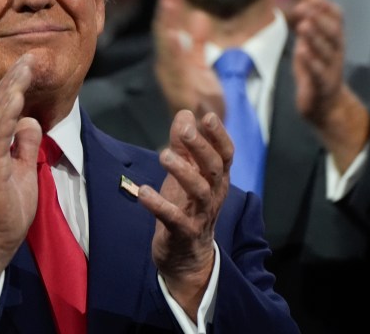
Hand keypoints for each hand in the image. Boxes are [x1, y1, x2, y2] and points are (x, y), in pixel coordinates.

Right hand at [0, 54, 41, 292]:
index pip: (3, 106)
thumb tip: (31, 120)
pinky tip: (16, 97)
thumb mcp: (24, 169)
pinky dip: (6, 114)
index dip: (16, 84)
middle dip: (15, 77)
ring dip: (12, 88)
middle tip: (31, 56)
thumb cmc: (8, 208)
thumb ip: (26, 144)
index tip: (31, 63)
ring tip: (26, 68)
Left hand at [139, 110, 232, 319]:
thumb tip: (185, 113)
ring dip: (183, 172)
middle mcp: (213, 196)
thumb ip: (184, 145)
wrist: (186, 256)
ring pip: (199, 192)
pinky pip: (174, 219)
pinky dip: (159, 205)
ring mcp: (200, 216)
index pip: (226, 155)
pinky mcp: (183, 233)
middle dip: (202, 149)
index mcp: (216, 180)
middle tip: (186, 132)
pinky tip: (143, 192)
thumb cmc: (186, 207)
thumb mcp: (185, 173)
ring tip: (164, 155)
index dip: (219, 135)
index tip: (208, 116)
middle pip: (215, 169)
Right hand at [153, 0, 224, 118]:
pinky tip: (176, 36)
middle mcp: (169, 68)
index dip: (170, 6)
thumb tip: (198, 16)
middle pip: (166, 34)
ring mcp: (175, 81)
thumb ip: (198, 44)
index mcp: (172, 60)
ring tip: (171, 2)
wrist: (203, 135)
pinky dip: (176, 54)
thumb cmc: (201, 101)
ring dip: (170, 24)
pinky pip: (180, 71)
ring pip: (170, 48)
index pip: (168, 28)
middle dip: (168, 10)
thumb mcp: (200, 67)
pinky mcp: (185, 94)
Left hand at [290, 0, 368, 168]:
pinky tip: (301, 52)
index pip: (336, 18)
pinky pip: (318, 73)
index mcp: (334, 37)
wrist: (325, 104)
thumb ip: (315, 4)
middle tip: (303, 6)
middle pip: (333, 32)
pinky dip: (311, 63)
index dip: (326, 7)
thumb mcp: (314, 31)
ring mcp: (330, 69)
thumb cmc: (317, 62)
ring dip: (315, 37)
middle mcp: (335, 51)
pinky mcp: (320, 86)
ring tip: (302, 24)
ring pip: (326, 52)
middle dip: (320, 18)